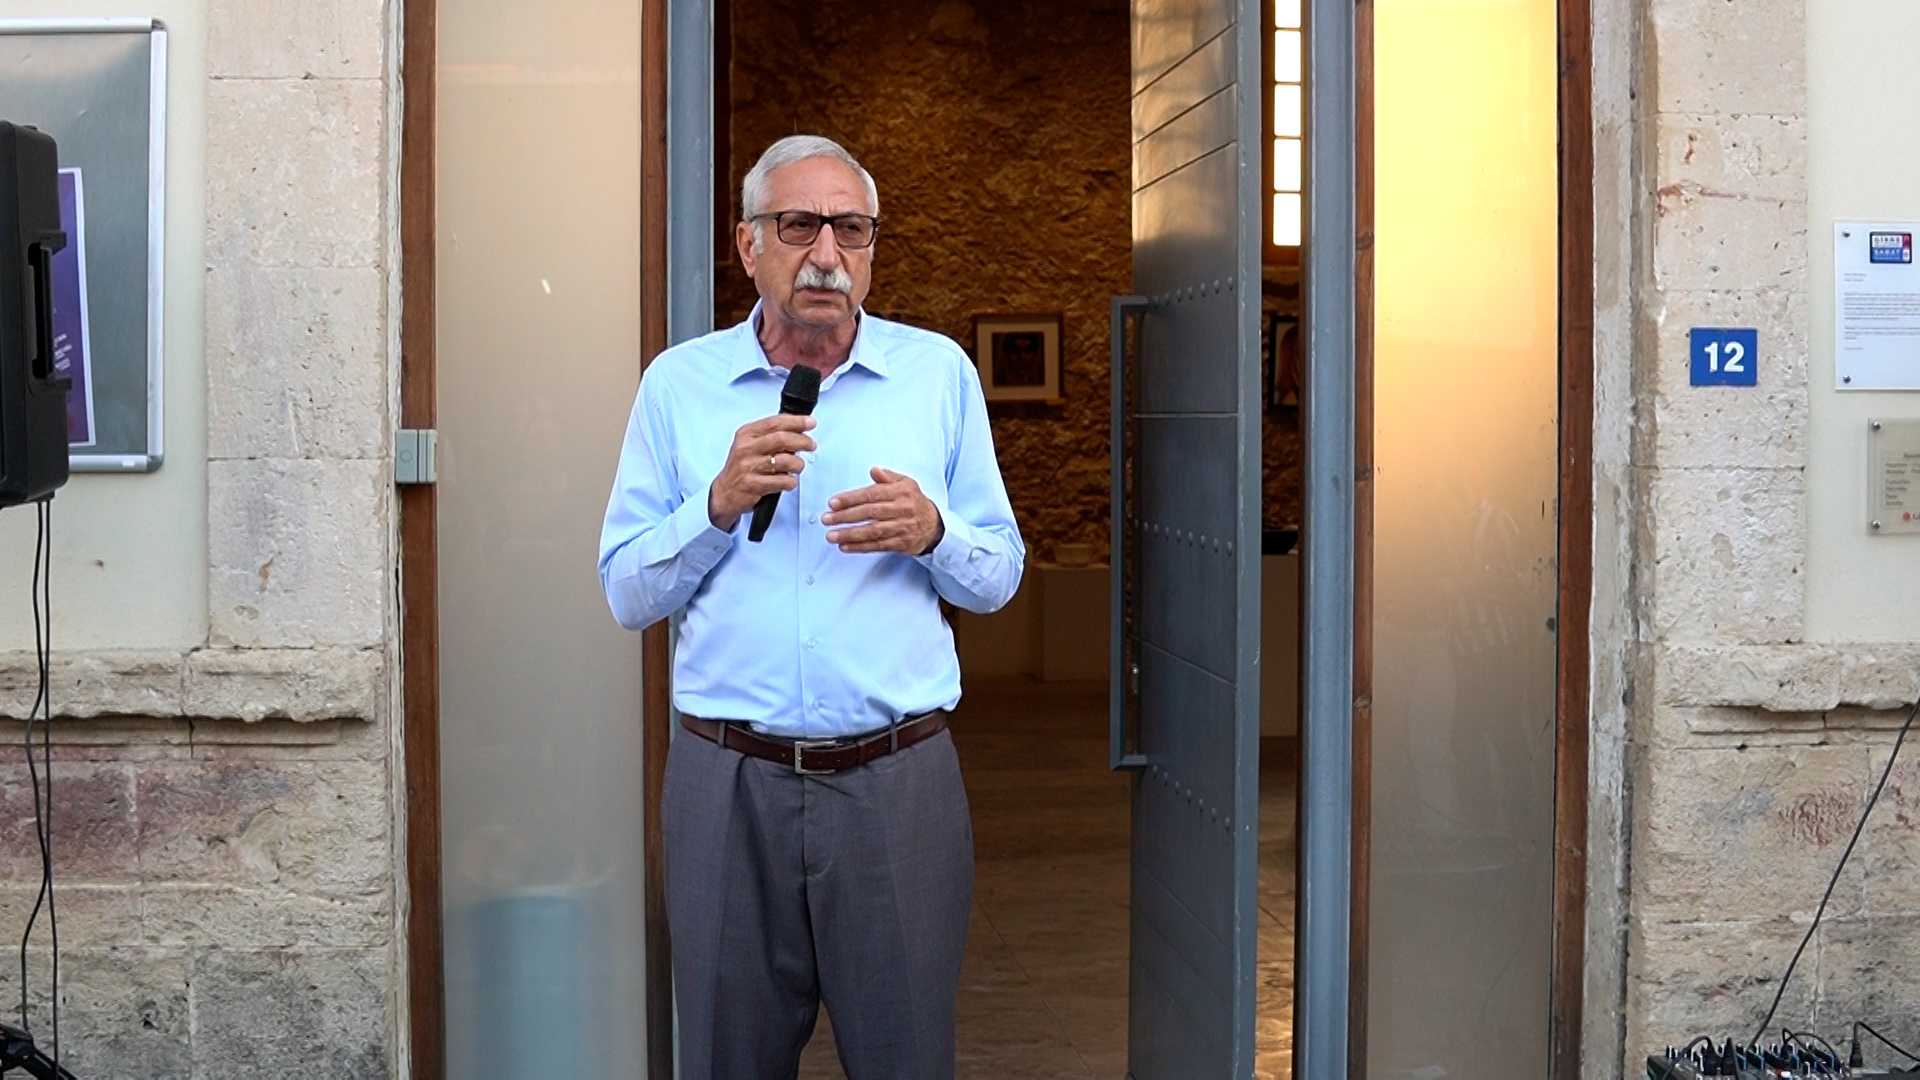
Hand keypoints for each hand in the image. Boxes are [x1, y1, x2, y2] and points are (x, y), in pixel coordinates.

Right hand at [708, 414, 817, 530]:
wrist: (725, 492)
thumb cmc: (742, 467)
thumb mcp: (751, 444)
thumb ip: (771, 434)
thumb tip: (799, 427)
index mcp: (747, 434)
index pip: (775, 422)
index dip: (796, 422)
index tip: (811, 422)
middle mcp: (747, 448)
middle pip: (782, 439)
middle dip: (802, 441)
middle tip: (811, 445)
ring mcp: (749, 466)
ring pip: (785, 461)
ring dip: (798, 464)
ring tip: (797, 467)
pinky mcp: (754, 484)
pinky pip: (783, 481)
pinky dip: (791, 481)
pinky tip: (789, 481)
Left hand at [823, 467, 944, 554]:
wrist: (934, 526)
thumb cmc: (914, 502)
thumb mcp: (906, 484)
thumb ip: (888, 477)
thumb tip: (873, 471)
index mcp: (902, 492)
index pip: (872, 495)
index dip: (851, 499)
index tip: (833, 503)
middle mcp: (903, 510)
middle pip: (870, 513)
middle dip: (845, 517)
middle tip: (826, 519)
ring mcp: (903, 528)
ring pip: (872, 531)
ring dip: (850, 534)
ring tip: (831, 535)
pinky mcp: (902, 544)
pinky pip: (878, 546)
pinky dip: (860, 547)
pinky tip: (845, 546)